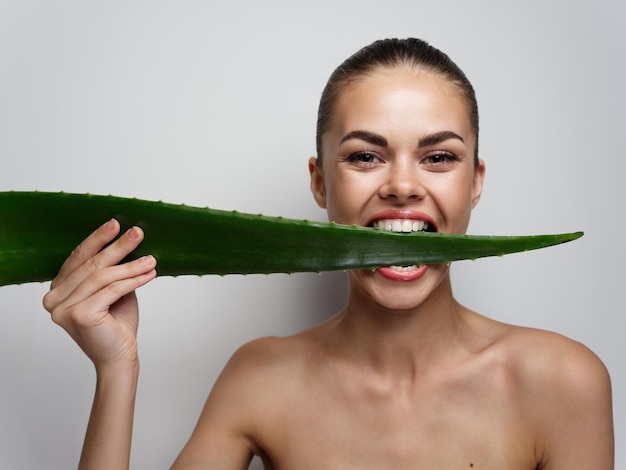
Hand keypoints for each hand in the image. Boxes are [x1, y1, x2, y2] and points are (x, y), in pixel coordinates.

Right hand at [43, 219, 156, 369]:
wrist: (120, 356)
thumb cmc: (117, 323)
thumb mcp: (113, 289)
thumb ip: (112, 270)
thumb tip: (126, 239)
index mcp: (57, 290)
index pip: (77, 258)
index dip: (97, 240)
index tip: (115, 224)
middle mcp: (54, 299)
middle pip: (91, 265)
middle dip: (117, 247)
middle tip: (137, 232)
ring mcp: (63, 309)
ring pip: (103, 277)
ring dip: (131, 265)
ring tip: (151, 259)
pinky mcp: (80, 315)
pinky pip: (112, 290)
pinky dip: (133, 280)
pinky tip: (149, 274)